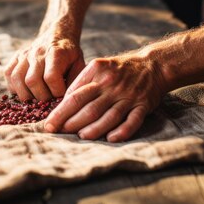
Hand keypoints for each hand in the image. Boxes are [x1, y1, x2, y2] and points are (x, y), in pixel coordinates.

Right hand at [4, 24, 85, 100]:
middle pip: (32, 80)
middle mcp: (37, 52)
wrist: (58, 34)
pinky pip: (8, 74)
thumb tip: (67, 99)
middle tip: (49, 100)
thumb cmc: (70, 54)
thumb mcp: (80, 64)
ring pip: (17, 78)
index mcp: (56, 53)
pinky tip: (25, 90)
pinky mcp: (16, 57)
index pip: (51, 77)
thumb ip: (75, 81)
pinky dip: (14, 86)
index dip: (56, 92)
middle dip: (41, 97)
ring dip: (26, 94)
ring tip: (36, 98)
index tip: (61, 95)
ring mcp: (24, 54)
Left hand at [43, 51, 167, 141]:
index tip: (50, 123)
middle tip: (59, 132)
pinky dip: (122, 131)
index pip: (75, 95)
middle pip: (88, 107)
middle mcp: (112, 84)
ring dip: (93, 129)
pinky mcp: (143, 105)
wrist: (153, 65)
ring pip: (108, 116)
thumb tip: (62, 103)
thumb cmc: (119, 69)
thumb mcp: (99, 67)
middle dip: (71, 122)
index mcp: (98, 72)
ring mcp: (128, 95)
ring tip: (81, 136)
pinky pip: (132, 121)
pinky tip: (111, 139)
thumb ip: (82, 83)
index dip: (60, 111)